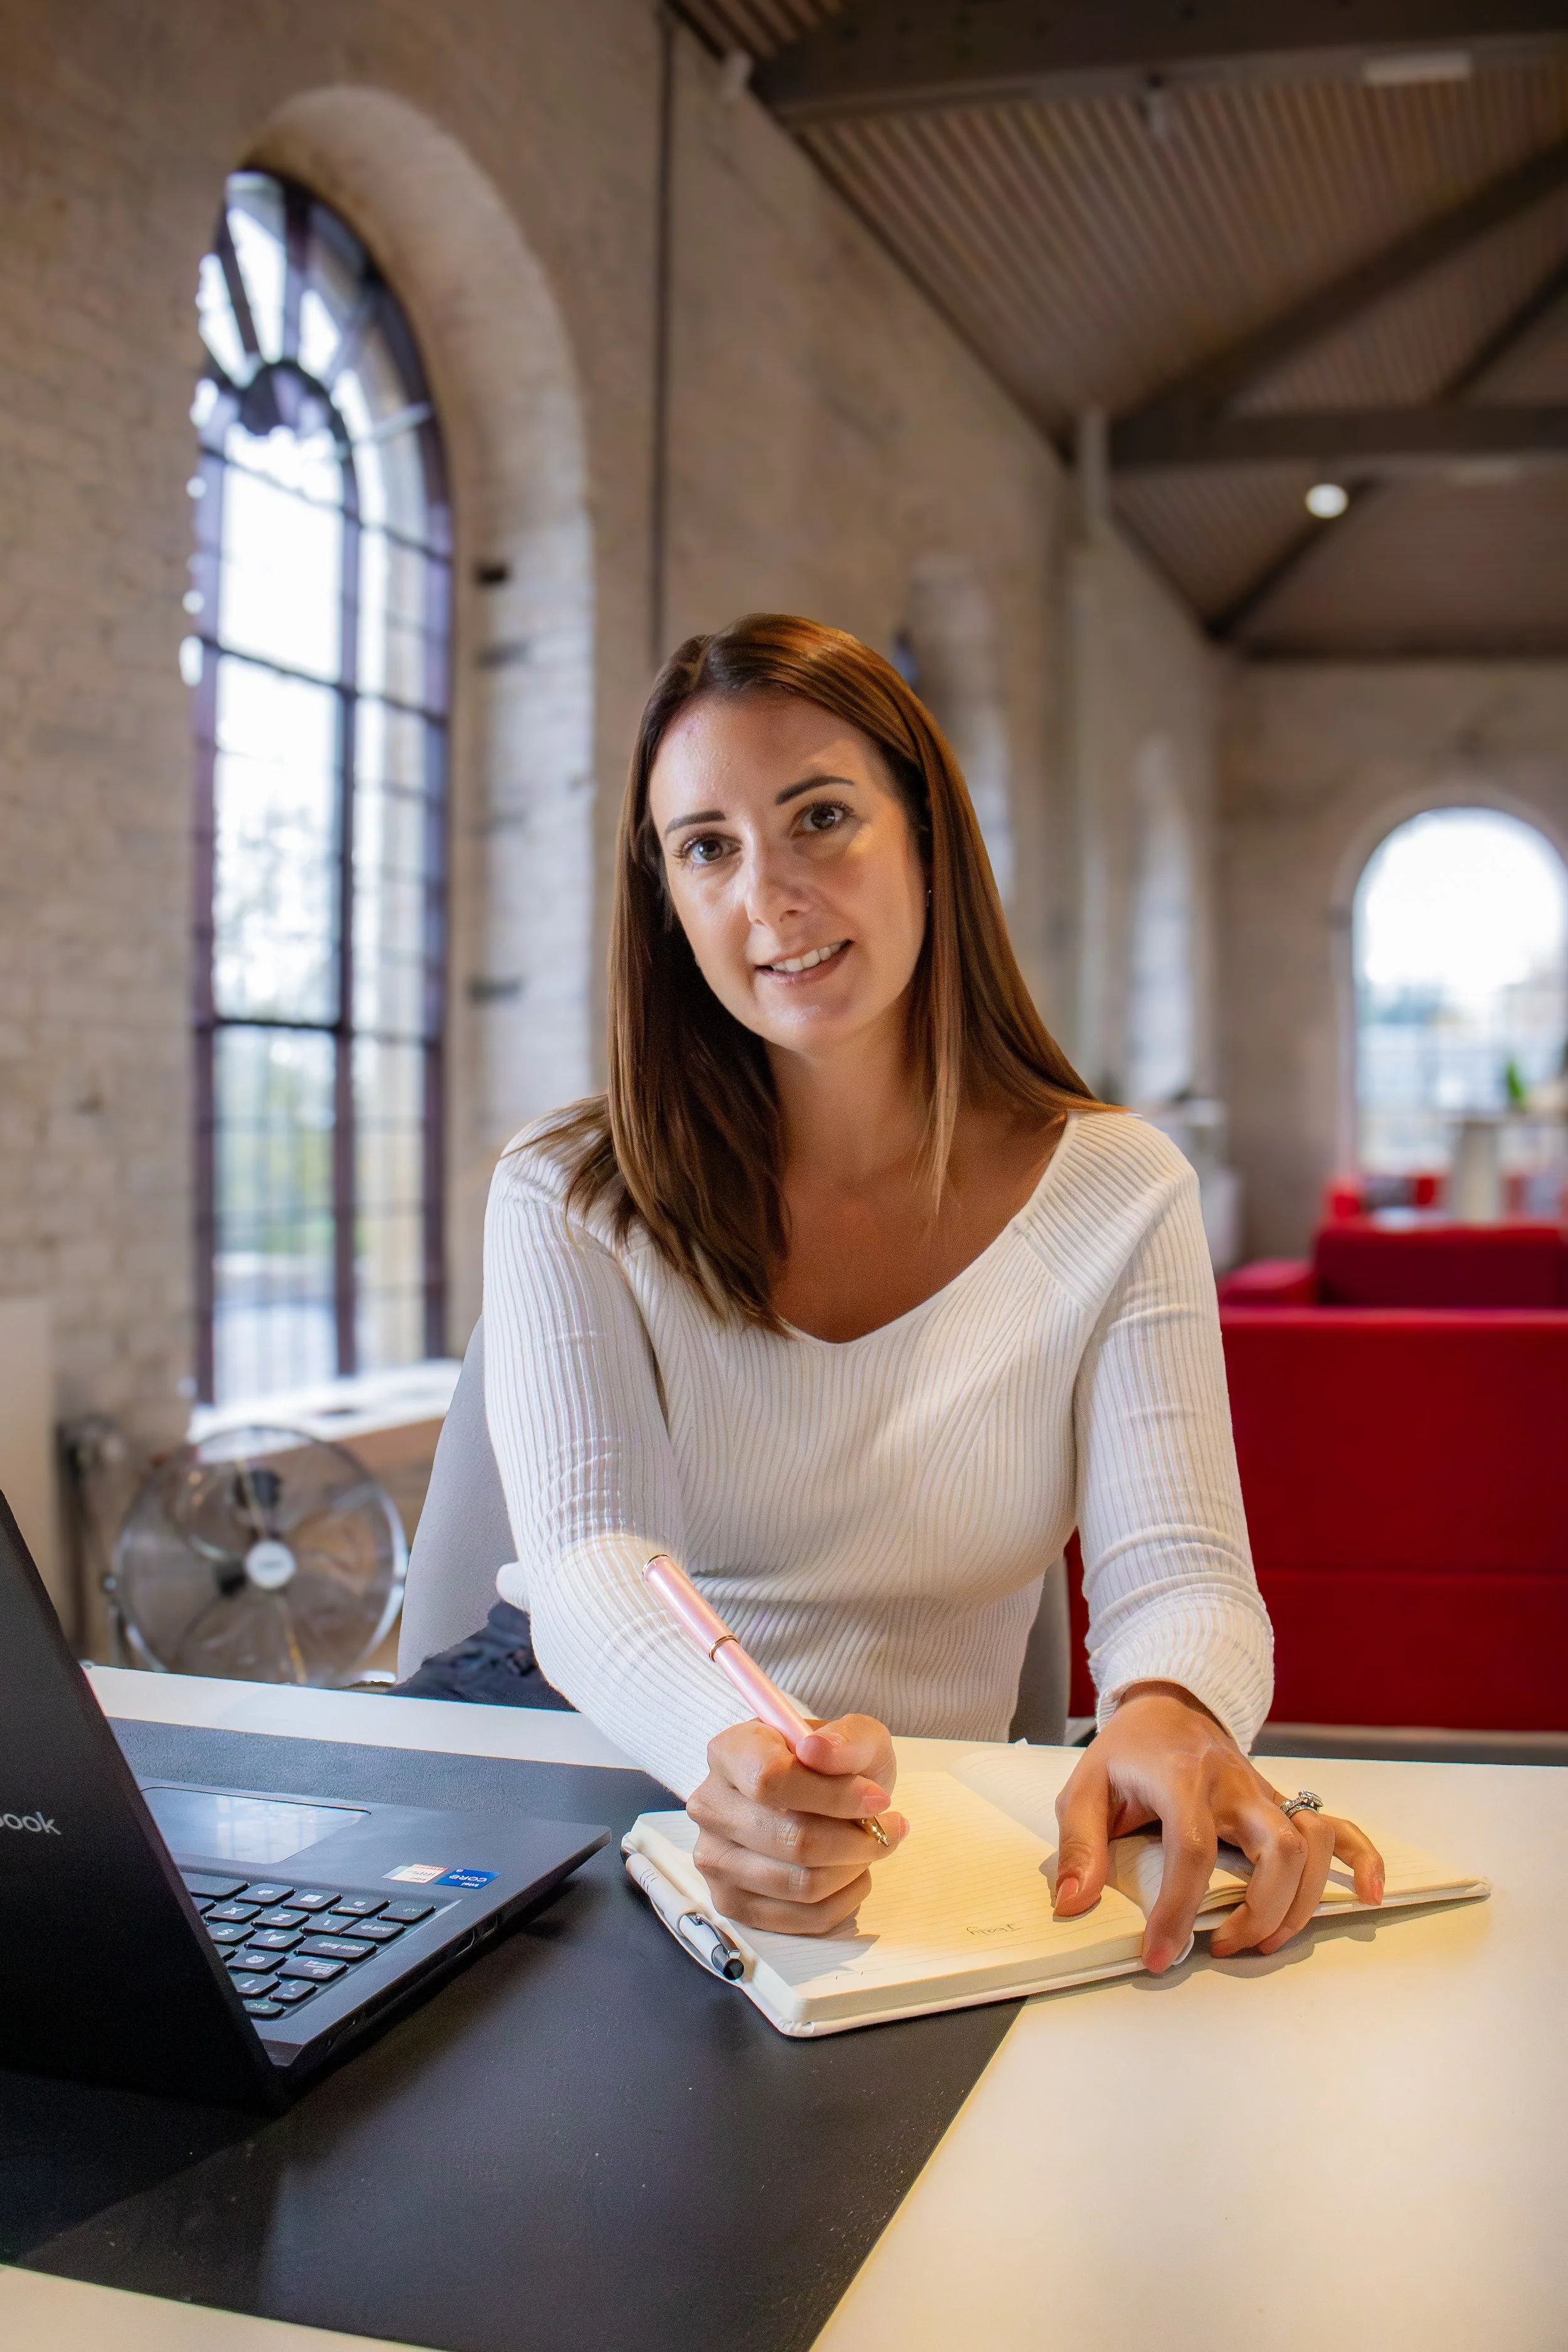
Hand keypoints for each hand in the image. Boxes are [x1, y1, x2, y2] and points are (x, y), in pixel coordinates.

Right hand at [686, 1712, 908, 1934]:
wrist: (812, 1796)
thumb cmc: (831, 1764)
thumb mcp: (854, 1735)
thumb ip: (846, 1738)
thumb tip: (818, 1751)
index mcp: (730, 1752)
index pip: (770, 1781)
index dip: (832, 1796)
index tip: (876, 1798)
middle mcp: (710, 1806)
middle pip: (793, 1840)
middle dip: (856, 1839)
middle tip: (886, 1827)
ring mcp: (715, 1860)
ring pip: (802, 1885)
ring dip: (854, 1869)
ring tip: (871, 1847)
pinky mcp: (732, 1903)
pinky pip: (803, 1919)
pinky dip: (844, 1900)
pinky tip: (852, 1873)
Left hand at [1053, 1682, 1384, 1971]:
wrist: (1167, 1706)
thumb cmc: (1127, 1753)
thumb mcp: (1085, 1789)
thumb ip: (1079, 1846)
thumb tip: (1074, 1904)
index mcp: (1182, 1779)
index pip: (1192, 1850)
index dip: (1179, 1910)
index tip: (1161, 1956)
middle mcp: (1234, 1786)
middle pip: (1278, 1849)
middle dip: (1260, 1911)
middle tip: (1222, 1946)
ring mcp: (1266, 1793)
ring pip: (1314, 1842)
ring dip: (1302, 1901)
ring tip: (1265, 1938)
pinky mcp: (1283, 1802)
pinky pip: (1340, 1826)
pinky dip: (1363, 1860)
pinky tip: (1369, 1895)